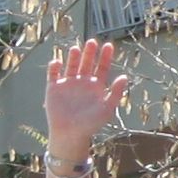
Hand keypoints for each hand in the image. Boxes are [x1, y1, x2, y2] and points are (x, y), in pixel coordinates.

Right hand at [42, 39, 127, 174]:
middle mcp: (82, 82)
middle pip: (87, 63)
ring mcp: (68, 84)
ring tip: (76, 48)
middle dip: (90, 52)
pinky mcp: (54, 88)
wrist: (71, 135)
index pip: (102, 67)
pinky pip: (53, 74)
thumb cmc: (91, 124)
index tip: (109, 45)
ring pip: (71, 65)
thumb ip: (116, 92)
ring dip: (74, 57)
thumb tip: (124, 76)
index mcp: (96, 86)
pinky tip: (58, 62)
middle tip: (92, 42)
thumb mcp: (107, 108)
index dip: (105, 57)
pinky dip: (54, 67)